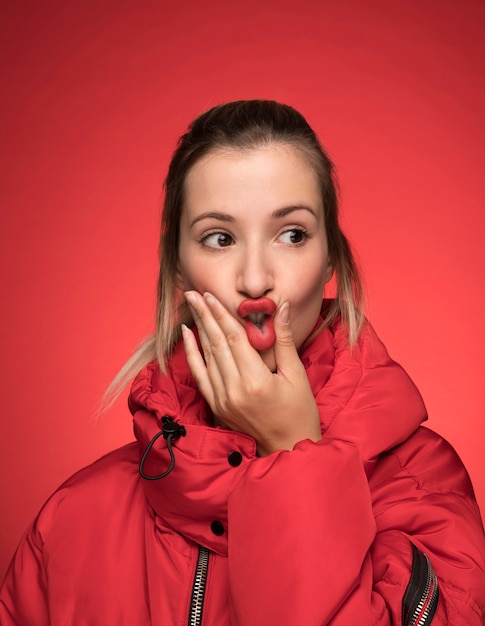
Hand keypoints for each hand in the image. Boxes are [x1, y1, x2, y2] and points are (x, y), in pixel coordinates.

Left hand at [182, 291, 321, 455]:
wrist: (288, 448)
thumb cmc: (299, 412)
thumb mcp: (297, 375)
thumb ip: (284, 340)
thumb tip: (283, 308)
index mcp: (256, 380)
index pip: (234, 337)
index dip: (221, 313)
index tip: (210, 294)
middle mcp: (235, 390)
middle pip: (216, 343)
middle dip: (204, 314)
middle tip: (193, 292)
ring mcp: (223, 400)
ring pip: (206, 356)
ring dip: (198, 329)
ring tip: (191, 306)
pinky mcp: (217, 406)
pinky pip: (200, 375)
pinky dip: (191, 354)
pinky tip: (187, 336)